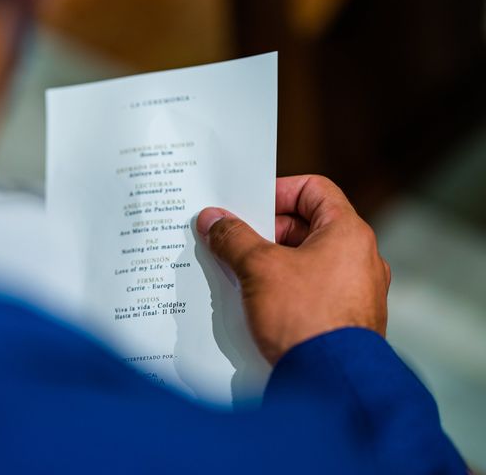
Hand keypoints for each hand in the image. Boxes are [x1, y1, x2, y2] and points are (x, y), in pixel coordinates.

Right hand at [197, 175, 389, 363]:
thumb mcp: (260, 268)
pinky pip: (310, 289)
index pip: (315, 189)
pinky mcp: (344, 318)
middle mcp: (359, 258)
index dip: (279, 190)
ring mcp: (355, 290)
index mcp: (348, 233)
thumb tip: (213, 219)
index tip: (249, 206)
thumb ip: (234, 238)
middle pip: (307, 226)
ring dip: (271, 261)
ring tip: (238, 272)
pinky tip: (256, 301)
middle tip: (233, 241)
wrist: (331, 384)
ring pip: (306, 260)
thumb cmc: (305, 318)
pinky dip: (284, 288)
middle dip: (266, 231)